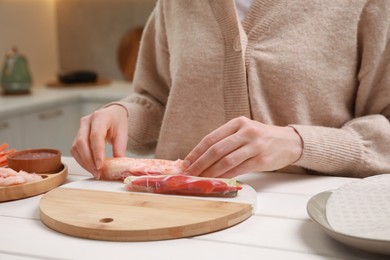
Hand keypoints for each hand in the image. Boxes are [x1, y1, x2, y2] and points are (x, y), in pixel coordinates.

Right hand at [71, 105, 127, 178]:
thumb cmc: (117, 122)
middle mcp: (87, 122)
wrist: (112, 114)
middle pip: (82, 142)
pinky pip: (75, 150)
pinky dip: (82, 161)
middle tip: (97, 173)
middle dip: (89, 160)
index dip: (97, 152)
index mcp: (100, 117)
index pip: (96, 136)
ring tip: (95, 172)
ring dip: (84, 162)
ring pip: (76, 148)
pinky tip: (90, 167)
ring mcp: (80, 128)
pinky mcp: (77, 136)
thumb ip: (120, 149)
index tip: (100, 166)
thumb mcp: (123, 133)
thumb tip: (116, 167)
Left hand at [184, 116, 302, 177]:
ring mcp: (255, 145)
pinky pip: (238, 170)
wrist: (290, 142)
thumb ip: (226, 140)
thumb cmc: (263, 138)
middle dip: (200, 163)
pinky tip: (217, 180)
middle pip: (216, 149)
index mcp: (238, 123)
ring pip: (226, 161)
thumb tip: (202, 157)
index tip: (186, 162)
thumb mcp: (245, 131)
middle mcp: (246, 132)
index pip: (211, 138)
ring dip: (210, 172)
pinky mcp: (261, 159)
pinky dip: (225, 176)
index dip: (196, 152)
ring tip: (201, 179)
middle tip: (189, 173)